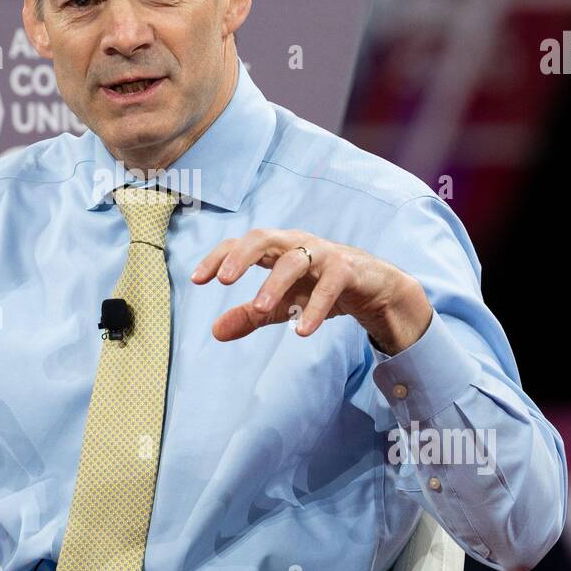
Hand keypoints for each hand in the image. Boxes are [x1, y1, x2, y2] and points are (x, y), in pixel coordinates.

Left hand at [190, 228, 431, 352]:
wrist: (374, 288)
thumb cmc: (320, 288)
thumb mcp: (283, 305)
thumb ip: (250, 316)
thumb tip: (215, 332)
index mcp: (276, 248)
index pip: (240, 244)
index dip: (217, 257)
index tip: (196, 280)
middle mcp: (297, 244)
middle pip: (264, 238)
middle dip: (241, 255)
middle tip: (224, 280)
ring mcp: (323, 254)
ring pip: (295, 260)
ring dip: (275, 284)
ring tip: (259, 309)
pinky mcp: (348, 269)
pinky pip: (330, 284)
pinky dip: (316, 307)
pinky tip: (302, 330)